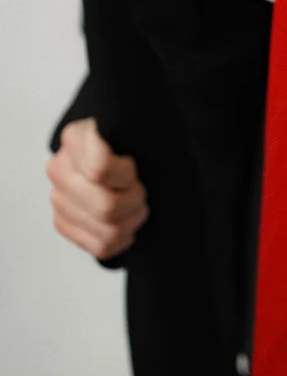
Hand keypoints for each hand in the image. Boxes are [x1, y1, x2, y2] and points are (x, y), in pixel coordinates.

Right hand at [46, 118, 149, 260]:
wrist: (115, 149)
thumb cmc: (128, 140)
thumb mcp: (135, 128)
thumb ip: (132, 133)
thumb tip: (135, 156)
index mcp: (75, 138)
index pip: (101, 169)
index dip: (126, 174)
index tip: (133, 167)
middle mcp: (59, 169)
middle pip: (107, 207)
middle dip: (134, 200)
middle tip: (139, 188)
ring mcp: (58, 198)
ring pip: (108, 231)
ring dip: (131, 220)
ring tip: (134, 204)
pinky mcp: (63, 223)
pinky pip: (101, 247)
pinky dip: (123, 238)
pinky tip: (125, 221)